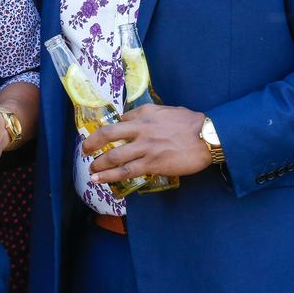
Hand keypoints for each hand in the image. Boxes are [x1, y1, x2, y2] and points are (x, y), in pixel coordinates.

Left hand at [85, 104, 210, 184]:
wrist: (208, 136)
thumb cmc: (191, 122)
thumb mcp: (166, 111)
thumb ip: (149, 114)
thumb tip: (135, 119)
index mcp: (144, 114)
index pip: (121, 120)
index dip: (112, 129)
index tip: (105, 137)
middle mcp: (141, 129)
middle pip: (108, 135)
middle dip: (93, 143)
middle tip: (85, 150)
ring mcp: (145, 148)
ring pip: (115, 156)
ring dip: (100, 164)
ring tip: (91, 171)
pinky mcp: (153, 164)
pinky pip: (127, 171)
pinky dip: (112, 177)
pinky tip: (103, 181)